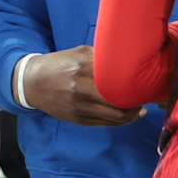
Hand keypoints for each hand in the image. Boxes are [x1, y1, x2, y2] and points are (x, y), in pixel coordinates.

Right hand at [20, 45, 144, 126]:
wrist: (32, 83)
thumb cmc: (60, 64)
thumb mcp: (79, 53)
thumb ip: (102, 57)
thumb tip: (129, 58)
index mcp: (83, 69)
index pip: (117, 81)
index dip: (135, 85)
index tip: (145, 84)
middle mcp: (81, 89)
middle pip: (119, 102)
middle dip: (137, 103)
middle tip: (146, 98)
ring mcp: (79, 107)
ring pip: (114, 117)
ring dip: (131, 115)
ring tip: (140, 109)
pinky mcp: (77, 119)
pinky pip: (104, 124)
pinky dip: (119, 121)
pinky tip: (127, 116)